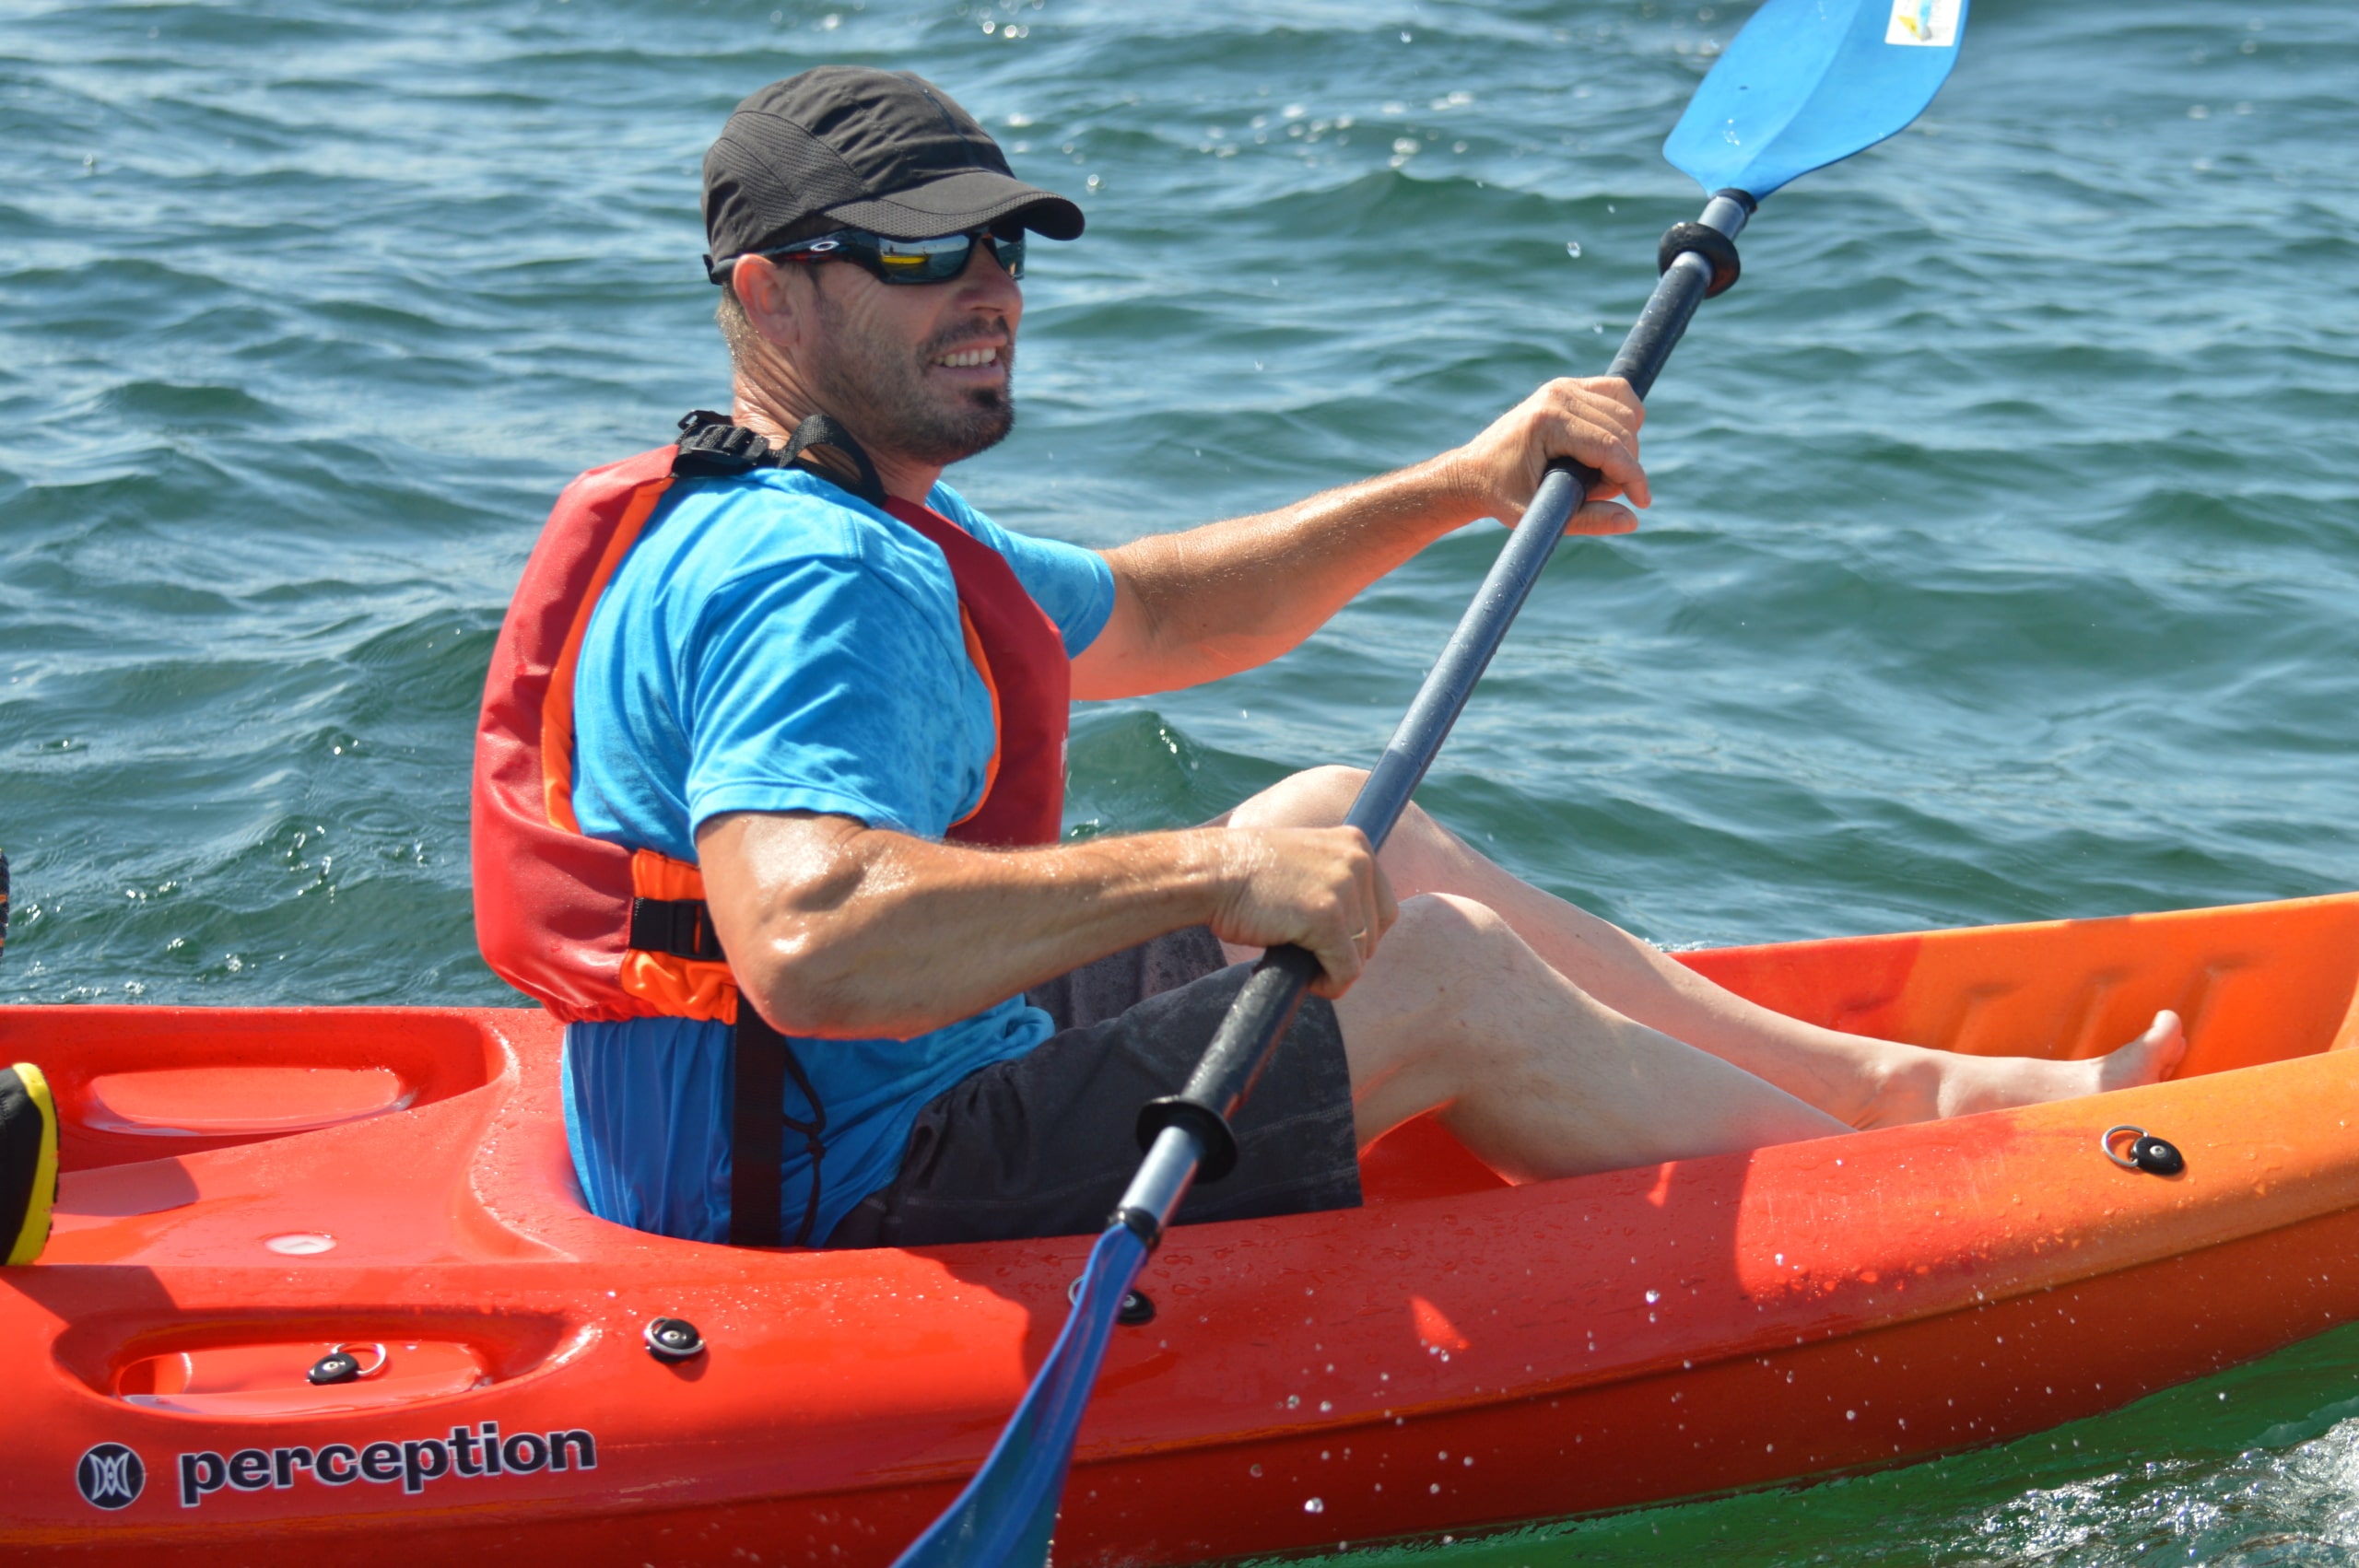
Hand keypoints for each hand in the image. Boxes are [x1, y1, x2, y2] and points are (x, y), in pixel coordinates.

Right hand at [1209, 826, 1398, 997]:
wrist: (1210, 873)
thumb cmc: (1245, 873)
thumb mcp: (1305, 861)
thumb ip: (1335, 879)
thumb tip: (1358, 929)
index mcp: (1356, 843)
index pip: (1384, 905)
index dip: (1360, 933)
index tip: (1332, 944)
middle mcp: (1358, 860)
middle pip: (1377, 931)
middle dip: (1347, 951)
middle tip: (1312, 955)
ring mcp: (1345, 888)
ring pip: (1362, 953)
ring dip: (1334, 968)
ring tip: (1301, 961)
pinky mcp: (1328, 918)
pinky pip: (1346, 970)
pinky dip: (1329, 984)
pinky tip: (1307, 980)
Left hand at [1443, 375, 1649, 531]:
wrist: (1473, 471)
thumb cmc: (1500, 495)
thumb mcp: (1537, 515)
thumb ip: (1586, 521)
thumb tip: (1631, 521)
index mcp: (1548, 422)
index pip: (1610, 446)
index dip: (1633, 477)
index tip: (1642, 502)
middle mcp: (1557, 395)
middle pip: (1623, 429)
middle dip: (1624, 467)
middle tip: (1597, 493)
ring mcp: (1563, 386)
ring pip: (1627, 412)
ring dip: (1624, 448)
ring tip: (1595, 474)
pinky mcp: (1568, 386)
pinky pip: (1618, 394)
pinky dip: (1625, 420)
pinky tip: (1610, 446)